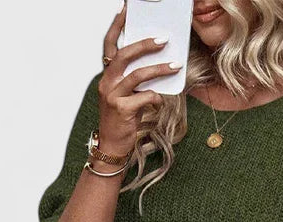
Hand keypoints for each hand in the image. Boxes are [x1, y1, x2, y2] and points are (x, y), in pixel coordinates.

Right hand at [96, 4, 179, 156]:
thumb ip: (135, 82)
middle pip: (124, 55)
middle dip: (144, 44)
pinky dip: (156, 97)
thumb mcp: (125, 97)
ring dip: (158, 68)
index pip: (109, 46)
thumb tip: (157, 66)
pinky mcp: (122, 110)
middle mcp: (106, 83)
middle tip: (163, 39)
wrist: (112, 147)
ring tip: (175, 64)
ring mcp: (112, 96)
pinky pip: (145, 97)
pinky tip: (161, 99)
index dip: (116, 27)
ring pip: (137, 75)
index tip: (125, 10)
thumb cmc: (121, 121)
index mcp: (107, 76)